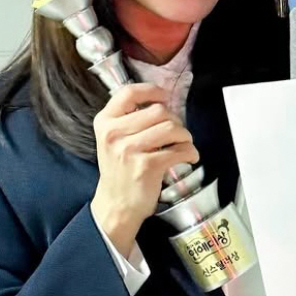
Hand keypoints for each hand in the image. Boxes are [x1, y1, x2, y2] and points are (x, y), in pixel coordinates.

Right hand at [91, 82, 198, 257]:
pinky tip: (188, 156)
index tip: (164, 97)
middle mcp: (114, 133)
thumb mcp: (112, 139)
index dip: (151, 91)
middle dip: (174, 120)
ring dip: (185, 135)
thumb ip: (128, 119)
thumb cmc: (119, 170)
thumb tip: (161, 102)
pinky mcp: (146, 166)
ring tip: (183, 143)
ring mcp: (129, 150)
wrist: (116, 204)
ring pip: (171, 127)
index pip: (129, 93)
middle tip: (176, 132)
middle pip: (158, 110)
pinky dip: (190, 152)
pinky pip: (179, 149)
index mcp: (105, 122)